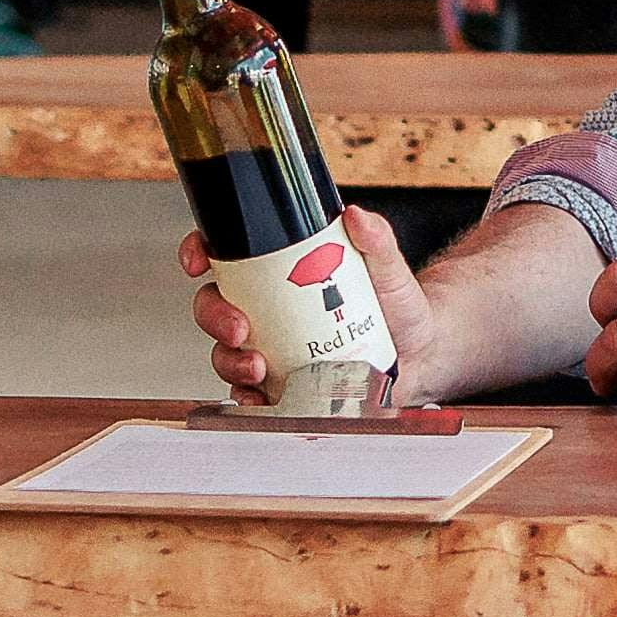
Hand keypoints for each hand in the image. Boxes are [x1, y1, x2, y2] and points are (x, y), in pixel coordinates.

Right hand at [180, 202, 438, 410]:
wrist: (419, 356)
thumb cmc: (397, 308)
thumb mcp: (389, 271)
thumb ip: (377, 242)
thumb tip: (356, 216)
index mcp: (277, 271)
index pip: (224, 253)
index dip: (199, 251)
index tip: (198, 261)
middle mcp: (263, 308)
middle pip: (213, 307)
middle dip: (214, 318)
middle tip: (240, 329)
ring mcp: (268, 347)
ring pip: (225, 353)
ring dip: (230, 362)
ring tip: (258, 369)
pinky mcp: (280, 385)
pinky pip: (250, 394)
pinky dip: (250, 400)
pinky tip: (262, 400)